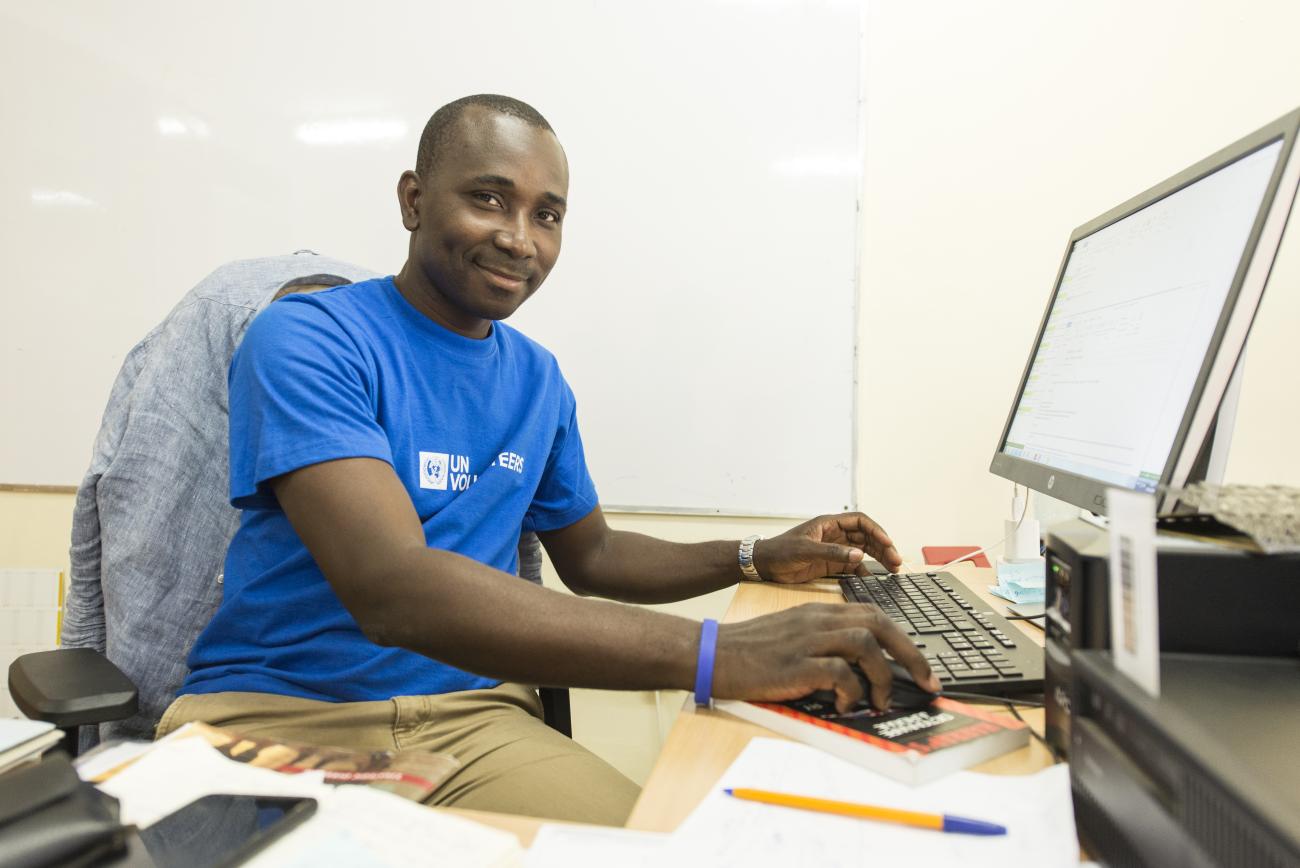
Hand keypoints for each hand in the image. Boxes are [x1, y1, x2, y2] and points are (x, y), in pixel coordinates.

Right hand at [709, 603, 937, 712]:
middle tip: (927, 682)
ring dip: (883, 676)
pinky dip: (852, 691)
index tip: (921, 667)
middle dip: (912, 655)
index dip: (905, 640)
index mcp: (819, 612)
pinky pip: (839, 672)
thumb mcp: (793, 633)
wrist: (712, 653)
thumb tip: (862, 667)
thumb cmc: (750, 650)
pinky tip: (845, 704)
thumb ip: (825, 641)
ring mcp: (807, 640)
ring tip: (880, 700)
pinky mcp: (795, 664)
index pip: (875, 615)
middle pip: (880, 624)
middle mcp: (818, 621)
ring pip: (866, 645)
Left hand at [752, 512, 900, 583]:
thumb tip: (859, 556)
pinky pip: (853, 566)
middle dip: (883, 547)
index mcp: (829, 524)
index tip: (888, 543)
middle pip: (866, 537)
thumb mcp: (805, 550)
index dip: (876, 530)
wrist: (763, 565)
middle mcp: (834, 535)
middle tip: (896, 561)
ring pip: (863, 551)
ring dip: (878, 558)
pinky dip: (864, 571)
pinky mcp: (830, 564)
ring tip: (893, 569)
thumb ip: (832, 553)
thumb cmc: (779, 551)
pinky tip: (872, 578)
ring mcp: (834, 550)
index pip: (860, 522)